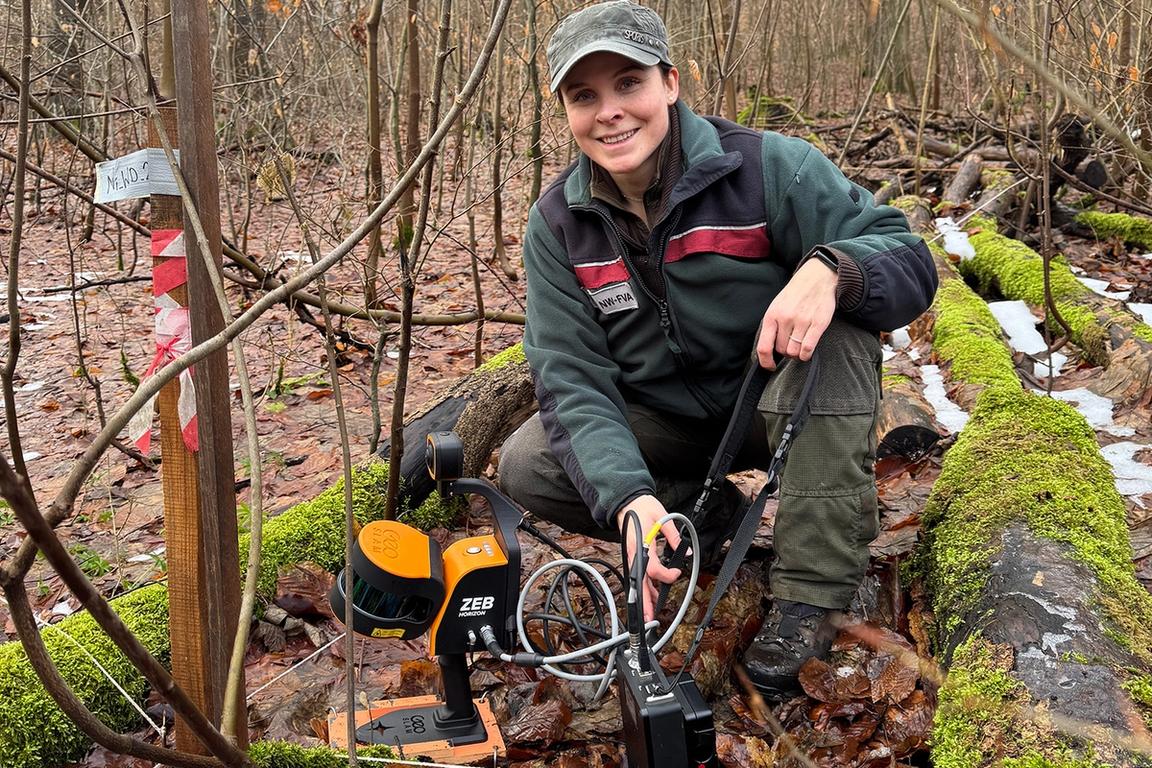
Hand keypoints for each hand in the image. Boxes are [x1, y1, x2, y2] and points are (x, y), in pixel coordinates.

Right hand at [616, 495, 682, 622]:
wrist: (627, 502)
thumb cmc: (642, 507)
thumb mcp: (662, 518)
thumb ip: (673, 537)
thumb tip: (684, 553)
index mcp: (641, 545)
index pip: (653, 569)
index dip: (666, 576)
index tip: (676, 573)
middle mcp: (634, 554)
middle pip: (639, 583)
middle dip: (645, 602)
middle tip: (650, 617)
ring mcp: (632, 556)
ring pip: (637, 581)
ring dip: (645, 596)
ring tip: (651, 611)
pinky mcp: (633, 555)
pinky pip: (638, 574)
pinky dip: (644, 585)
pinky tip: (651, 593)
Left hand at [756, 258, 837, 368]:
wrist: (816, 278)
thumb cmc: (795, 295)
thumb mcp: (776, 306)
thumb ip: (772, 326)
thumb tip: (768, 350)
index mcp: (772, 315)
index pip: (764, 347)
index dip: (765, 362)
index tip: (770, 366)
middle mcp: (785, 319)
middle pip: (782, 350)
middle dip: (785, 353)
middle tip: (790, 346)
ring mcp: (802, 321)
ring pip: (795, 352)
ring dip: (797, 355)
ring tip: (799, 347)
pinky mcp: (818, 323)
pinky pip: (808, 348)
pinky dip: (806, 355)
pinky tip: (807, 352)